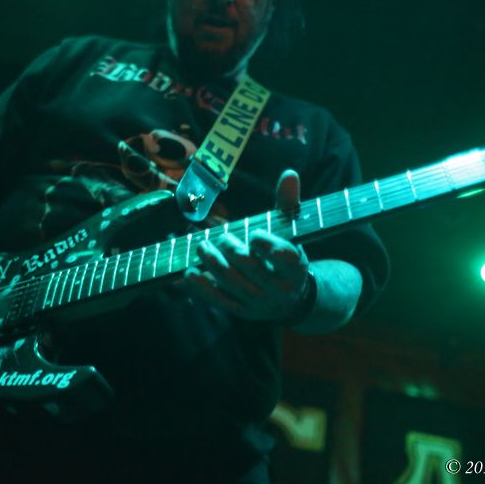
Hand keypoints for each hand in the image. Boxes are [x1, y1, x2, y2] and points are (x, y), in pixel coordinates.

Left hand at [184, 169, 310, 321]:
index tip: (253, 235)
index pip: (283, 257)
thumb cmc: (287, 256)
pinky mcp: (241, 310)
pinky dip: (201, 287)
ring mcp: (258, 302)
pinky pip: (218, 300)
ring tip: (202, 246)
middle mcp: (278, 288)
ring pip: (231, 283)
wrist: (290, 298)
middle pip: (250, 267)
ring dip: (212, 263)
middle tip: (222, 238)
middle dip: (232, 250)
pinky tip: (189, 272)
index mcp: (295, 267)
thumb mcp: (291, 232)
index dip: (267, 246)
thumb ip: (288, 203)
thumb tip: (289, 173)